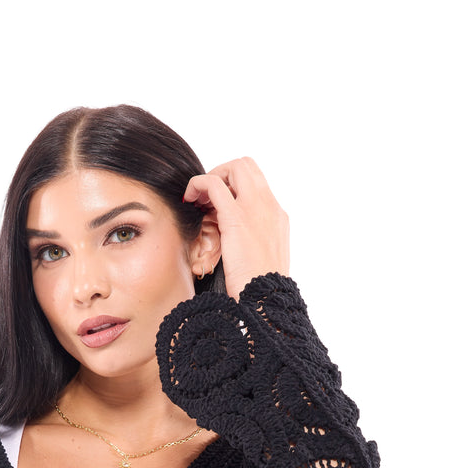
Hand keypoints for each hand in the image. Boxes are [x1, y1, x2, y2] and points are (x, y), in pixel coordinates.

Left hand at [184, 157, 289, 298]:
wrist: (268, 301)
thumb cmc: (261, 290)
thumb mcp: (262, 260)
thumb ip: (253, 243)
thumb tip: (237, 244)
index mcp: (277, 217)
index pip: (256, 183)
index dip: (234, 185)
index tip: (218, 202)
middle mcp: (270, 207)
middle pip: (247, 166)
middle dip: (223, 173)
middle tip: (206, 195)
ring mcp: (256, 209)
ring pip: (234, 168)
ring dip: (212, 176)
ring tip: (197, 198)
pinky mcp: (237, 218)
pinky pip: (214, 185)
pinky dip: (198, 184)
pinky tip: (189, 199)